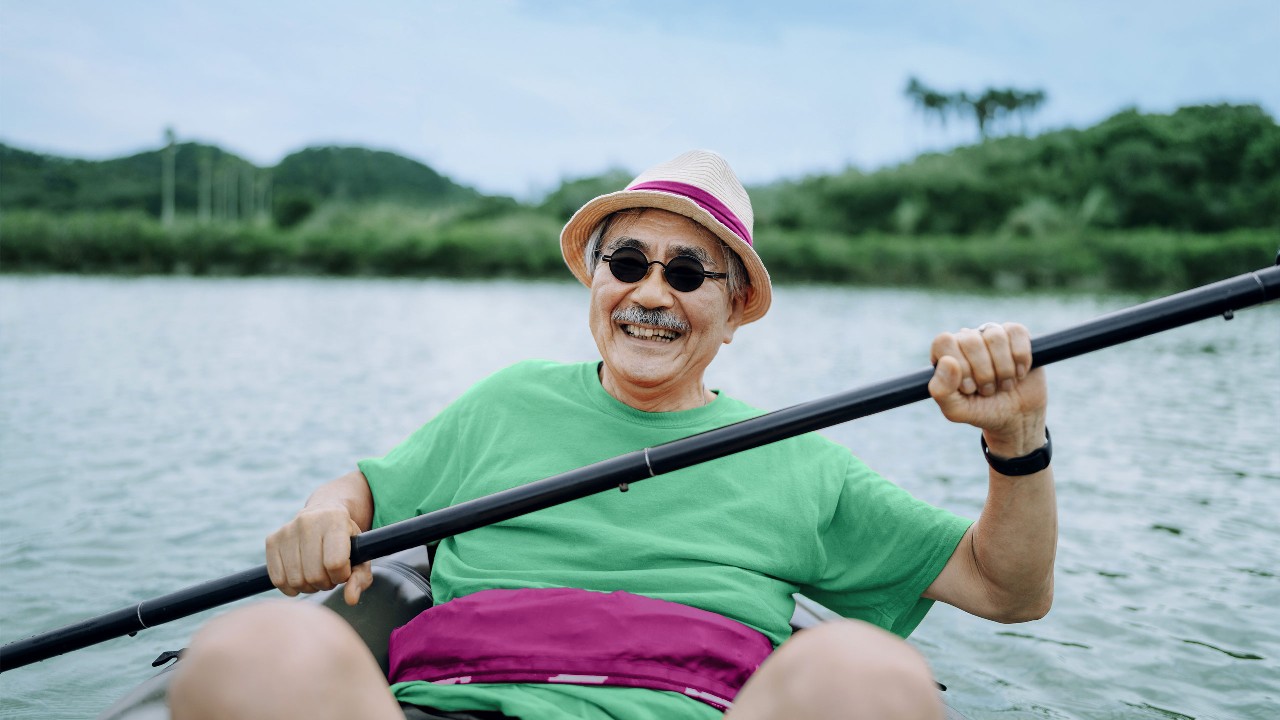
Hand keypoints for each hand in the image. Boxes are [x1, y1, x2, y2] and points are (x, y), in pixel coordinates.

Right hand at [265, 503, 372, 605]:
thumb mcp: (361, 556)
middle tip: (330, 575)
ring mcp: (287, 530)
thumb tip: (351, 599)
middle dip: (325, 583)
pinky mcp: (272, 540)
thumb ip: (360, 578)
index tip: (343, 571)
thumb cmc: (345, 541)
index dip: (341, 576)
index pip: (335, 563)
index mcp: (335, 520)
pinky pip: (278, 579)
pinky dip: (291, 587)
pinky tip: (302, 578)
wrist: (324, 514)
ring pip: (296, 580)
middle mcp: (308, 521)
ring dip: (309, 586)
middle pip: (314, 575)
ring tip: (317, 574)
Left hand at [928, 322, 1047, 456]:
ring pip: (995, 336)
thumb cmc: (982, 410)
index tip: (969, 388)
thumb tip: (947, 361)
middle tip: (988, 390)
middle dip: (984, 374)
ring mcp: (990, 334)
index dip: (960, 367)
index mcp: (945, 353)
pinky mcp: (1015, 333)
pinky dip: (1021, 358)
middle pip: (971, 341)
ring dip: (1004, 369)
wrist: (1017, 416)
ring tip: (1004, 385)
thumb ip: (942, 390)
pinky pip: (1016, 331)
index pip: (944, 342)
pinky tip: (1019, 373)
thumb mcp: (956, 410)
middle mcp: (966, 339)